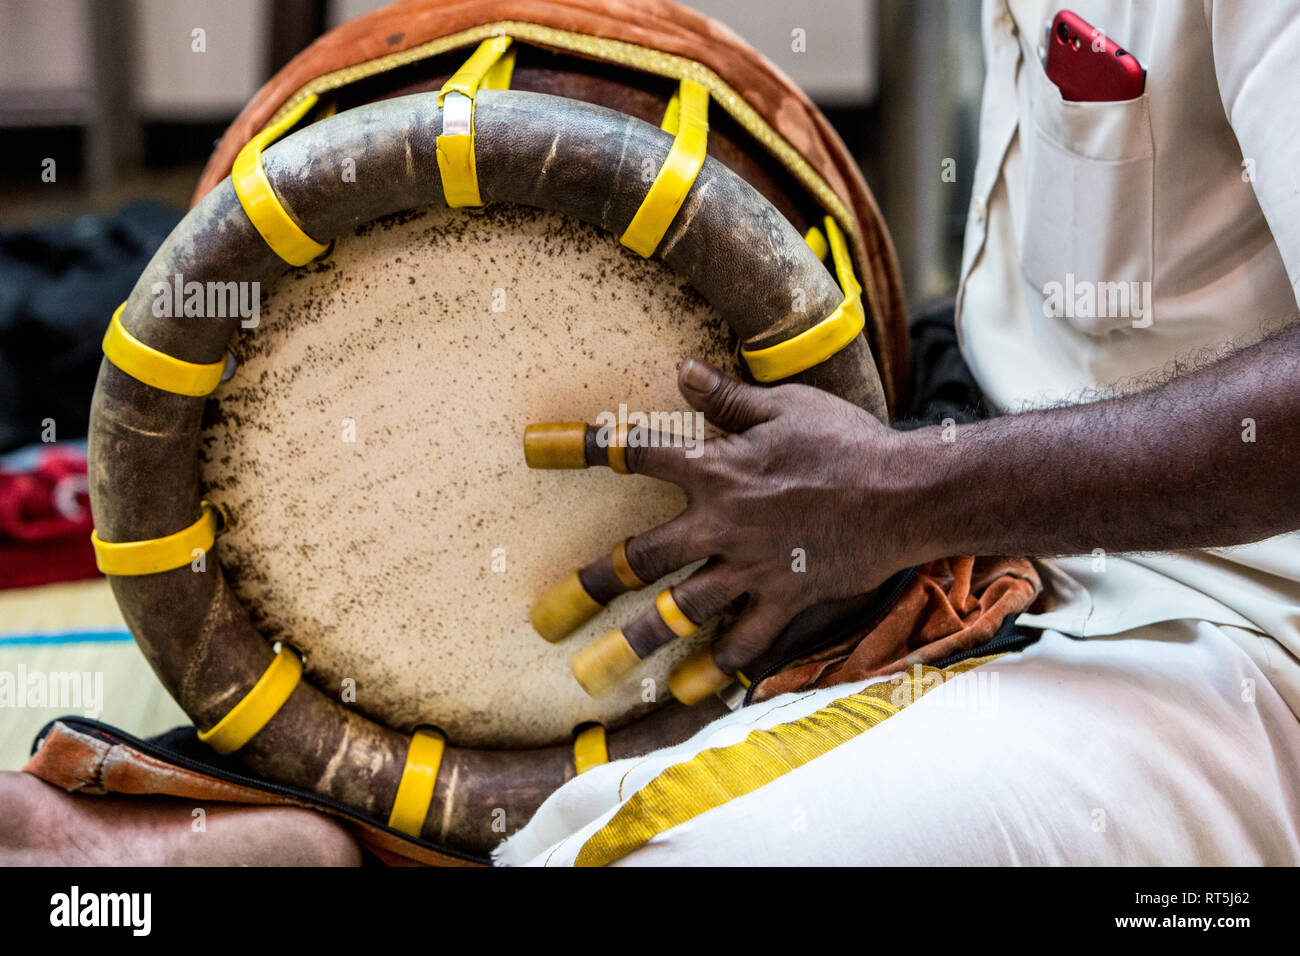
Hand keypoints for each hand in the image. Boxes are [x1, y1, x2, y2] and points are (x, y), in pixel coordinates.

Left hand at [528, 357, 927, 700]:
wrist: (906, 494)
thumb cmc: (846, 442)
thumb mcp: (786, 405)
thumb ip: (728, 396)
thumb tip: (682, 368)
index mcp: (716, 469)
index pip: (635, 453)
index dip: (582, 446)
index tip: (534, 446)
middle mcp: (721, 525)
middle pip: (641, 560)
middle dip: (590, 585)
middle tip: (547, 614)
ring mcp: (750, 570)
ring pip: (681, 614)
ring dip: (635, 644)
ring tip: (594, 674)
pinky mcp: (785, 600)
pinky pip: (745, 645)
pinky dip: (719, 670)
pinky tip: (692, 691)